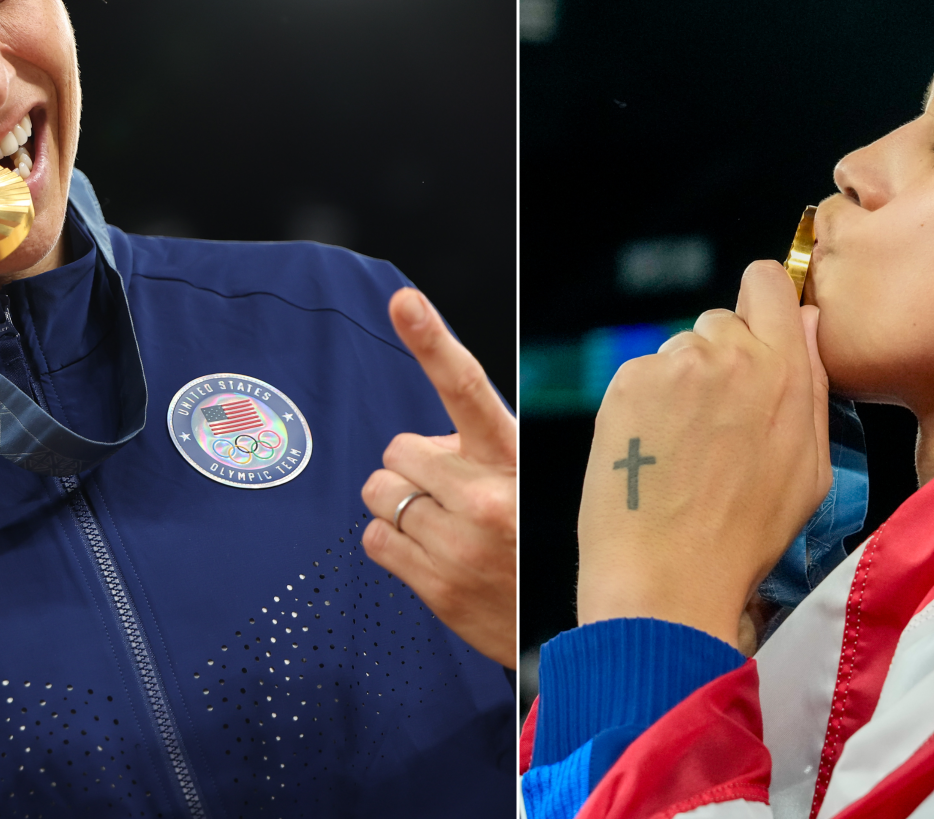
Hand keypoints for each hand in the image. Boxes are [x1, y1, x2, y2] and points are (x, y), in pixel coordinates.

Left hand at [361, 289, 516, 668]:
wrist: (559, 632)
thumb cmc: (535, 545)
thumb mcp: (526, 483)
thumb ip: (481, 452)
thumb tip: (427, 446)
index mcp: (512, 460)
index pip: (468, 387)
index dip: (432, 340)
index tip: (403, 300)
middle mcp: (485, 497)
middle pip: (398, 449)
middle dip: (413, 467)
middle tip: (448, 493)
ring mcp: (458, 544)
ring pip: (379, 493)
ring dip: (401, 504)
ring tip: (442, 526)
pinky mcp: (435, 585)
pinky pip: (374, 539)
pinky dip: (392, 542)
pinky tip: (428, 553)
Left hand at [576, 260, 830, 648]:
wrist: (669, 577)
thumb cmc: (743, 537)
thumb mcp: (810, 470)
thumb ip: (812, 385)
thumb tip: (806, 323)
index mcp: (784, 372)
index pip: (768, 282)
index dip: (761, 303)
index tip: (756, 331)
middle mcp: (730, 355)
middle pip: (722, 321)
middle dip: (721, 358)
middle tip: (716, 422)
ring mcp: (674, 366)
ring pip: (680, 351)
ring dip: (681, 384)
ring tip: (682, 449)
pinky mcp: (628, 382)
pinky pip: (641, 374)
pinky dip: (644, 404)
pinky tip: (653, 451)